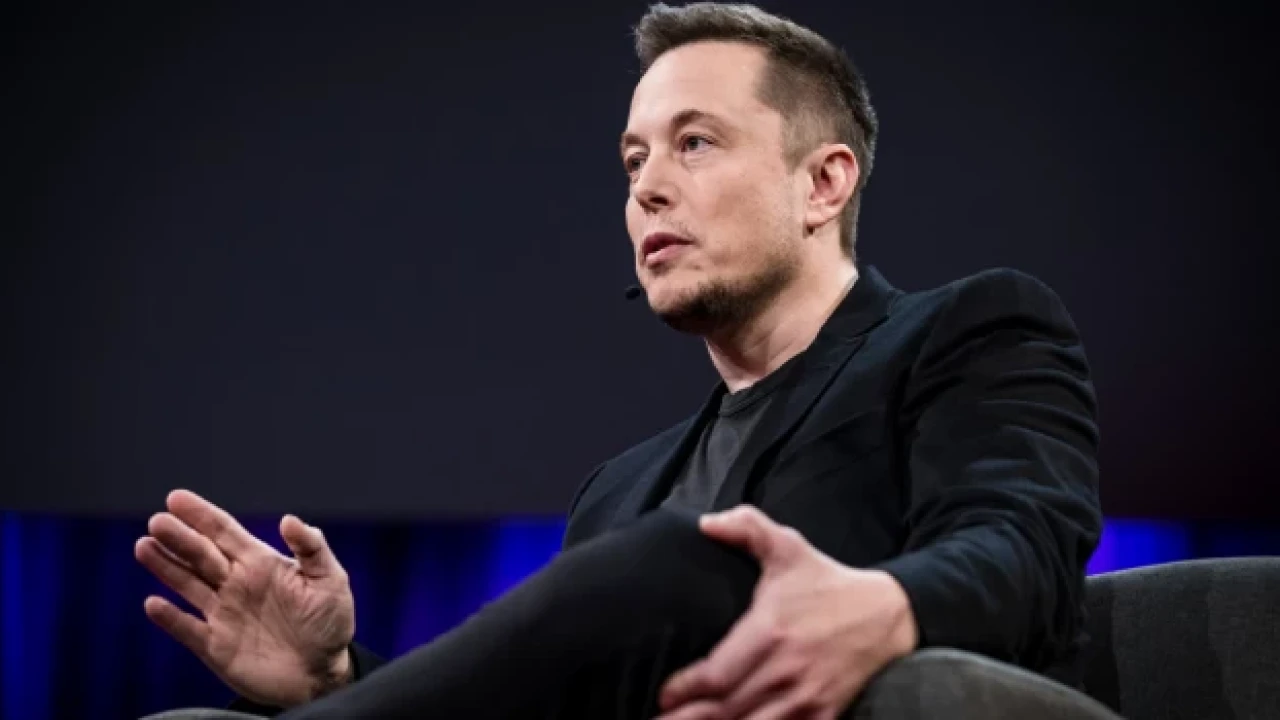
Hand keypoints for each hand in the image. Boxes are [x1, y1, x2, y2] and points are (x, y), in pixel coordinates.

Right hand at [134, 489, 355, 707]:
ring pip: (187, 584)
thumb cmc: (330, 622)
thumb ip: (312, 549)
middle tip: (157, 521)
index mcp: (260, 563)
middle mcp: (236, 583)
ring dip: (165, 567)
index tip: (176, 498)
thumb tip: (290, 519)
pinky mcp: (216, 646)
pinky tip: (152, 603)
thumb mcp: (330, 580)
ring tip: (144, 546)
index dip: (201, 514)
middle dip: (179, 537)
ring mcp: (223, 614)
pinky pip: (187, 629)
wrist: (322, 674)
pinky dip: (170, 618)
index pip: (224, 531)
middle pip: (201, 554)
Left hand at [658, 506, 917, 719]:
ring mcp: (806, 697)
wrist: (887, 615)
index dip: (685, 690)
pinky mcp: (825, 715)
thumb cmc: (828, 582)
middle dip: (690, 719)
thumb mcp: (788, 547)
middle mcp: (785, 670)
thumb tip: (706, 523)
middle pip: (726, 709)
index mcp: (769, 631)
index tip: (664, 694)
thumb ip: (747, 528)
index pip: (716, 674)